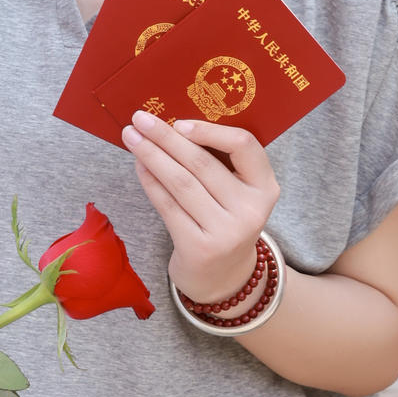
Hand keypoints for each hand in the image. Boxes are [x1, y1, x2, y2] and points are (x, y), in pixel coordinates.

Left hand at [122, 113, 279, 304]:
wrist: (222, 277)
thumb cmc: (224, 220)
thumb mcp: (236, 193)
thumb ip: (219, 163)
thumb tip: (171, 125)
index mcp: (265, 187)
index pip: (245, 145)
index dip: (210, 131)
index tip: (179, 122)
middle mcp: (250, 209)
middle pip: (202, 163)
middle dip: (166, 137)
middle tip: (140, 119)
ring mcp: (226, 231)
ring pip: (182, 183)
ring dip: (151, 156)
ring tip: (131, 138)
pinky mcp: (199, 248)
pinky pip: (168, 206)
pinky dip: (150, 182)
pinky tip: (139, 166)